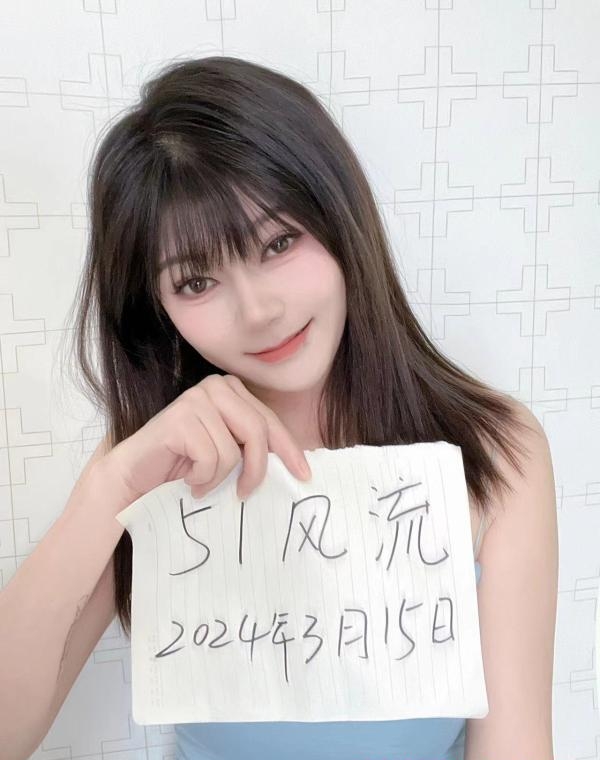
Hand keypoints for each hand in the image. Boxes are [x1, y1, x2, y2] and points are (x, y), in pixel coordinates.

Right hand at [100, 374, 311, 502]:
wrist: (135, 478)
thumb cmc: (182, 467)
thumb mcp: (227, 451)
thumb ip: (252, 446)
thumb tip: (298, 464)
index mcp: (232, 390)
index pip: (269, 421)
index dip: (289, 450)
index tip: (303, 474)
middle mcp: (216, 386)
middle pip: (258, 433)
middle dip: (256, 470)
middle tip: (245, 494)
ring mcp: (196, 399)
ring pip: (234, 451)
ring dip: (219, 479)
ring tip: (201, 483)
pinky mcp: (180, 418)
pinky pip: (211, 458)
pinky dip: (201, 478)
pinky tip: (186, 479)